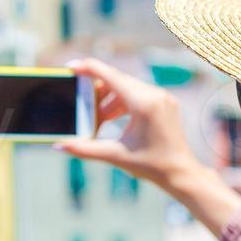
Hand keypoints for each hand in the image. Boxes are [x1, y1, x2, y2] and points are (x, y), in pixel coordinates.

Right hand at [56, 59, 240, 235]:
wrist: (181, 173)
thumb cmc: (152, 166)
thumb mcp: (115, 156)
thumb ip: (85, 149)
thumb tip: (59, 146)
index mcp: (144, 104)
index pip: (111, 76)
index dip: (89, 68)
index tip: (71, 66)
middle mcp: (155, 95)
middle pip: (118, 80)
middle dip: (97, 88)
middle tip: (79, 98)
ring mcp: (163, 97)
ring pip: (128, 87)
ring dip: (109, 97)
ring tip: (96, 116)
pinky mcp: (165, 103)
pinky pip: (138, 94)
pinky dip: (122, 102)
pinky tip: (111, 116)